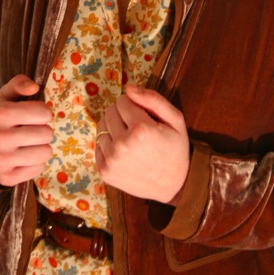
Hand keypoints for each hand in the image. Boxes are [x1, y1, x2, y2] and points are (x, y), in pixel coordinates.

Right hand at [0, 74, 53, 185]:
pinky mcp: (8, 178)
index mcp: (1, 114)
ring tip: (29, 144)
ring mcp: (2, 160)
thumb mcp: (6, 96)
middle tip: (31, 131)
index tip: (33, 115)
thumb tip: (34, 87)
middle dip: (43, 130)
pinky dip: (35, 163)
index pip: (43, 112)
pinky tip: (23, 157)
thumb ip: (19, 84)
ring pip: (45, 152)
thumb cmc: (1, 119)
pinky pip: (39, 168)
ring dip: (41, 147)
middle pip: (47, 133)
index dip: (42, 112)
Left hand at [95, 85, 189, 203]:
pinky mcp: (105, 172)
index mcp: (141, 129)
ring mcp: (112, 160)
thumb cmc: (175, 149)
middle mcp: (123, 145)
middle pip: (109, 112)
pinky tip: (124, 152)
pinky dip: (109, 145)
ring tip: (131, 139)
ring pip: (101, 127)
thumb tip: (129, 88)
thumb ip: (153, 99)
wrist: (174, 186)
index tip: (144, 115)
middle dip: (122, 114)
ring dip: (114, 128)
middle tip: (137, 126)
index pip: (122, 100)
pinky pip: (98, 145)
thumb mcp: (175, 119)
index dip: (134, 105)